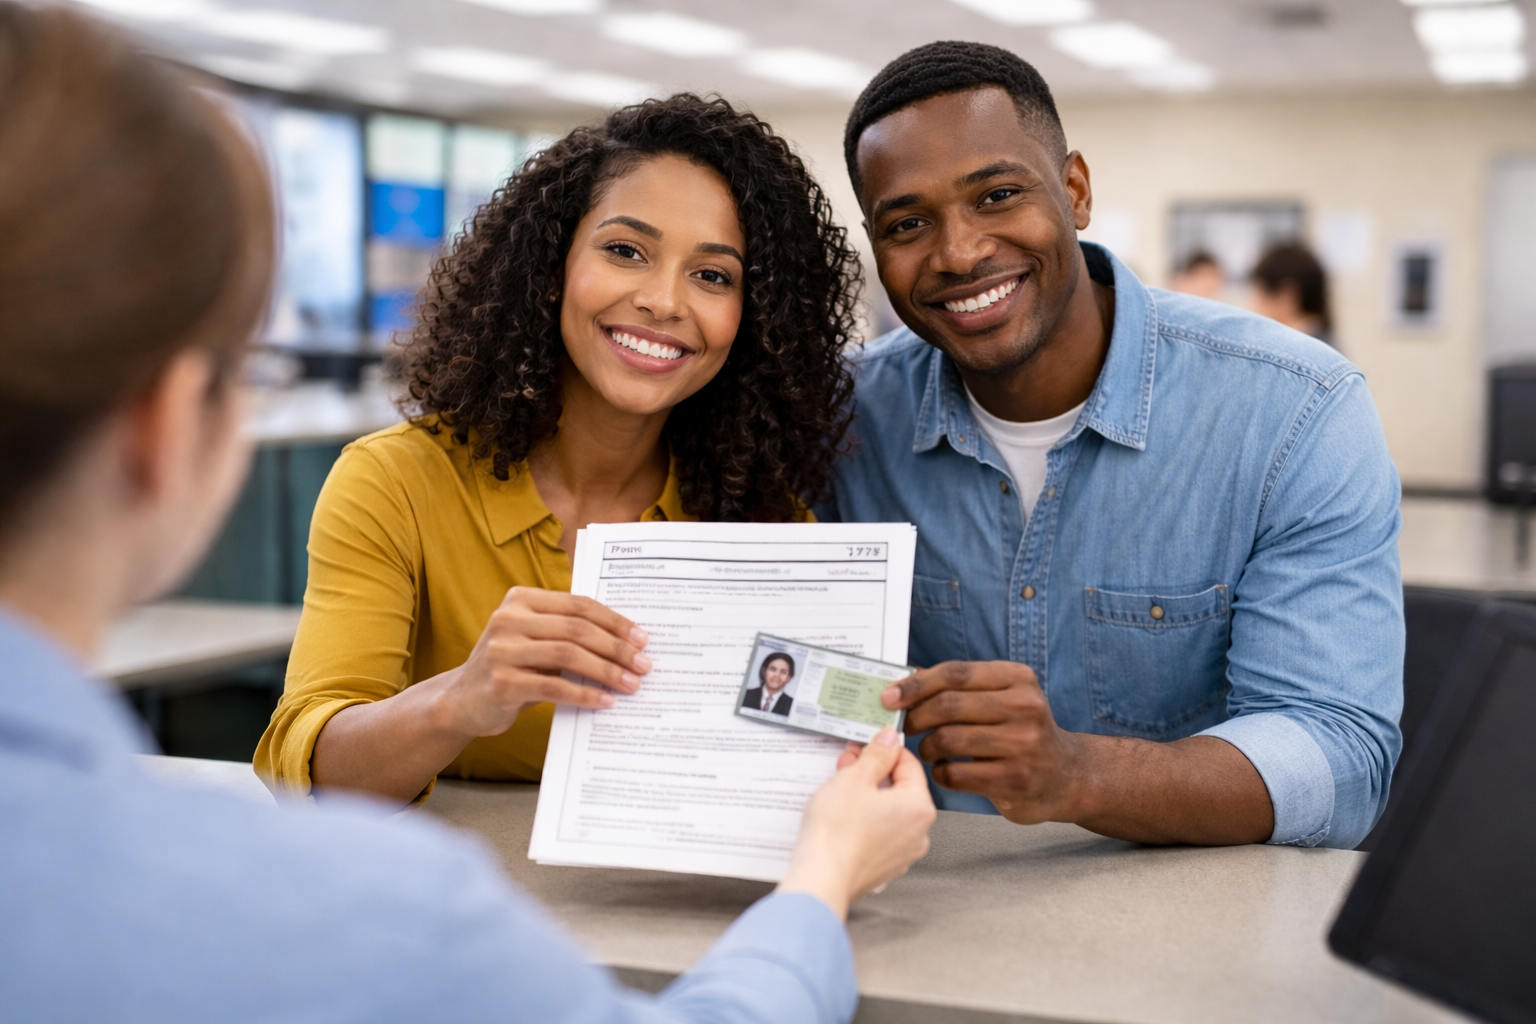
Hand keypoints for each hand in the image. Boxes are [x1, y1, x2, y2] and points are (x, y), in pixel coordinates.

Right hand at [430, 587, 650, 738]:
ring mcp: (501, 650)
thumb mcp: (533, 640)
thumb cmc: (511, 668)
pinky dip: (584, 694)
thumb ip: (567, 632)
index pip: (578, 604)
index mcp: (521, 599)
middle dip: (616, 647)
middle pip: (577, 629)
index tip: (642, 638)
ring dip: (606, 671)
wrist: (461, 702)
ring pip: (568, 655)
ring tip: (631, 684)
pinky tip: (605, 701)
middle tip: (644, 664)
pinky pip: (554, 687)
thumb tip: (627, 642)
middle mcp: (508, 619)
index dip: (614, 621)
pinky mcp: (501, 683)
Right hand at [777, 728, 935, 918]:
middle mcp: (918, 833)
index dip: (883, 750)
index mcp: (919, 807)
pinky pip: (879, 834)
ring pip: (888, 812)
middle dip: (872, 774)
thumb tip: (889, 740)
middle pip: (899, 789)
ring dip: (867, 797)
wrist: (820, 879)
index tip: (864, 746)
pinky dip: (864, 821)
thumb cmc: (837, 833)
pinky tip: (842, 818)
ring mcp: (902, 853)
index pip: (908, 764)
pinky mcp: (884, 867)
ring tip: (839, 792)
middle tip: (846, 766)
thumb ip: (877, 755)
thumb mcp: (855, 779)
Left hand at [880, 661, 1087, 824]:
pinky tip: (946, 771)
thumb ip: (961, 688)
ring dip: (927, 748)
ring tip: (928, 751)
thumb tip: (906, 681)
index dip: (915, 684)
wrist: (1067, 776)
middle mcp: (1025, 707)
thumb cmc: (1021, 733)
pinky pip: (957, 774)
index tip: (889, 696)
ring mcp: (1024, 744)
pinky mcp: (1016, 779)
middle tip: (906, 727)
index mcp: (1017, 678)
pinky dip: (941, 773)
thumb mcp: (1002, 698)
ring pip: (949, 740)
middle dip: (916, 717)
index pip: (955, 673)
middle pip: (948, 705)